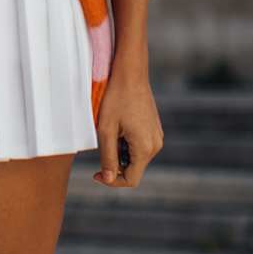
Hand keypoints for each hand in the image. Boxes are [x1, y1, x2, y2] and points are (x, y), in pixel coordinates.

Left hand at [93, 71, 163, 187]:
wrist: (130, 72)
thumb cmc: (116, 98)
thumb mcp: (106, 129)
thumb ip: (107, 157)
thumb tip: (108, 179)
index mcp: (145, 148)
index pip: (130, 180)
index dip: (111, 181)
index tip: (95, 173)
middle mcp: (156, 144)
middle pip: (133, 168)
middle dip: (115, 163)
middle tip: (101, 145)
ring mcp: (157, 135)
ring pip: (136, 156)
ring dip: (120, 151)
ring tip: (110, 130)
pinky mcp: (154, 127)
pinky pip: (140, 144)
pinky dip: (126, 142)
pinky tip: (119, 125)